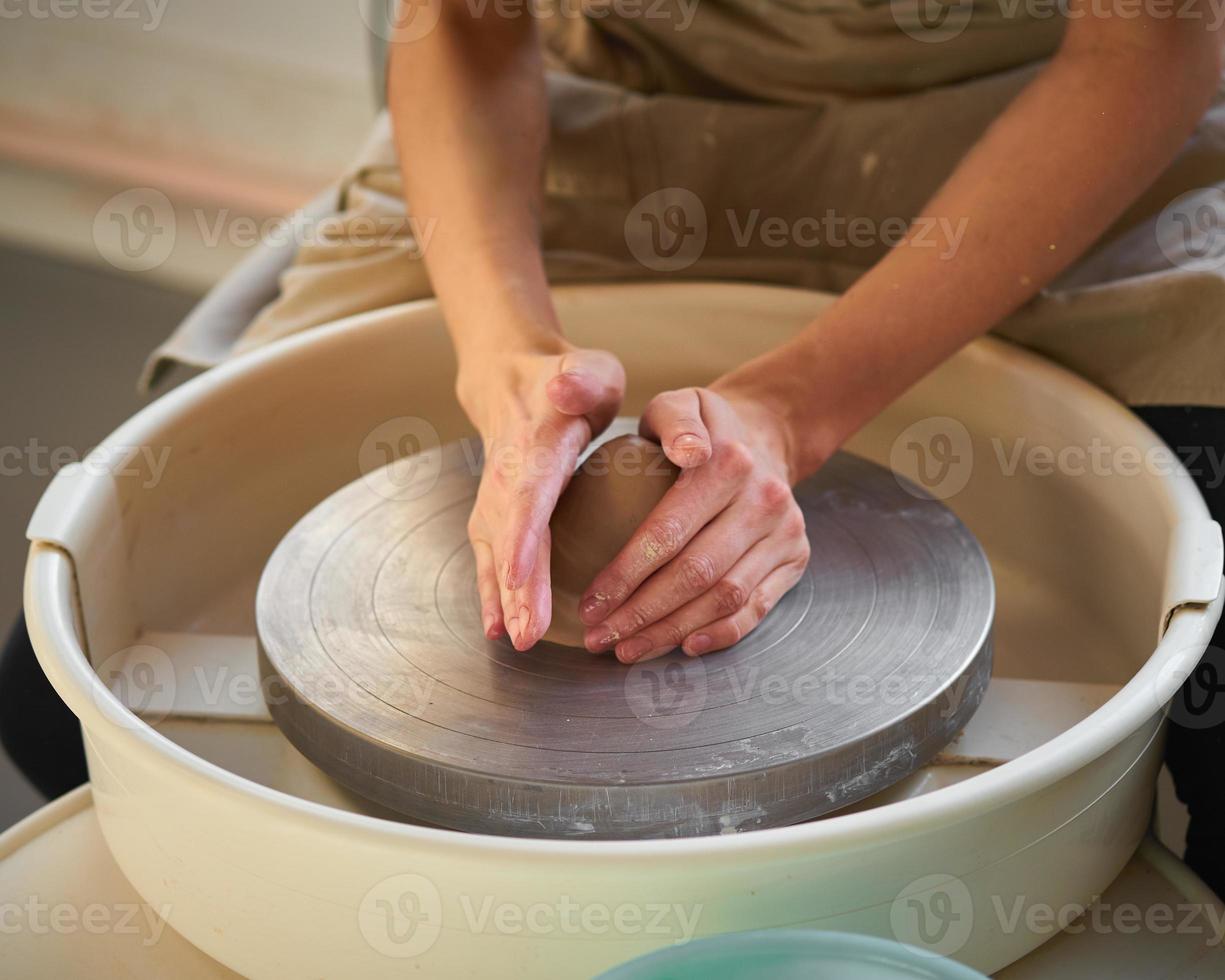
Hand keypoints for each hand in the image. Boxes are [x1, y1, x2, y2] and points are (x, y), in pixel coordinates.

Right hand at [460, 342, 624, 649]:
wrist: (513, 379)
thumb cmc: (568, 381)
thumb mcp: (588, 369)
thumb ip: (581, 378)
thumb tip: (566, 387)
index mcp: (536, 443)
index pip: (527, 492)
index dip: (522, 535)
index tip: (519, 573)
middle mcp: (507, 475)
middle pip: (508, 536)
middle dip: (515, 586)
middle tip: (528, 633)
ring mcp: (495, 497)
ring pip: (495, 553)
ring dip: (504, 599)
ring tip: (518, 640)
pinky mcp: (493, 515)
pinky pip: (488, 558)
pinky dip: (492, 594)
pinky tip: (499, 630)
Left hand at [578, 384, 810, 662]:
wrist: (766, 433)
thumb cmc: (702, 427)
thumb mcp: (680, 404)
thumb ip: (674, 421)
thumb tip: (689, 451)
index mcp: (730, 463)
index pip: (669, 531)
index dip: (626, 574)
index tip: (590, 603)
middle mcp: (764, 500)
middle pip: (696, 573)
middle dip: (641, 613)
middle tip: (600, 636)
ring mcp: (784, 533)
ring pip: (725, 598)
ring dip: (672, 631)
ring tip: (628, 649)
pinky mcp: (796, 558)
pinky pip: (757, 608)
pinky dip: (720, 635)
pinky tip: (682, 647)